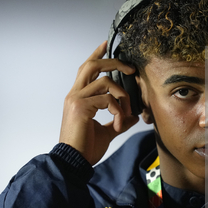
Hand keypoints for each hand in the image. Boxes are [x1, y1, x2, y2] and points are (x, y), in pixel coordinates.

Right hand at [59, 41, 138, 165]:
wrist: (73, 162)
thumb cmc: (85, 149)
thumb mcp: (106, 132)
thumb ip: (118, 121)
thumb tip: (134, 117)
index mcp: (78, 97)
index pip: (87, 69)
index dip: (96, 55)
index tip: (105, 44)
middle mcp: (75, 94)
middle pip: (93, 66)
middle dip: (114, 63)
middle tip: (131, 69)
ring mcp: (76, 99)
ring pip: (106, 81)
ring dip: (122, 97)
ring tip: (125, 115)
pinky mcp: (81, 107)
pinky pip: (107, 99)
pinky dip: (118, 111)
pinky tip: (118, 125)